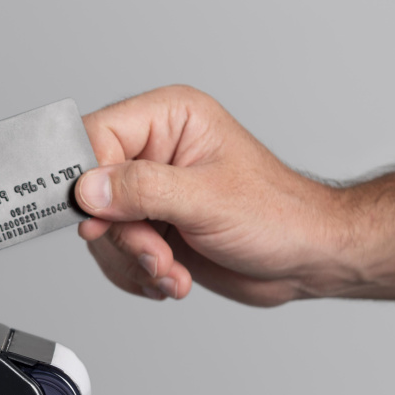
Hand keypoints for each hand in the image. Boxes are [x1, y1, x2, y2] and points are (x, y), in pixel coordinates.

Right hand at [75, 85, 355, 306]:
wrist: (306, 258)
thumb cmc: (278, 215)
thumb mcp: (207, 200)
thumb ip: (142, 190)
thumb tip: (88, 189)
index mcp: (168, 118)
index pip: (97, 136)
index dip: (89, 182)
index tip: (100, 221)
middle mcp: (154, 150)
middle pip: (92, 191)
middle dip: (122, 235)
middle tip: (157, 254)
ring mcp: (151, 190)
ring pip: (101, 228)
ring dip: (133, 261)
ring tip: (171, 270)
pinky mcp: (152, 226)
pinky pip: (114, 253)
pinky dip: (138, 274)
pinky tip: (172, 276)